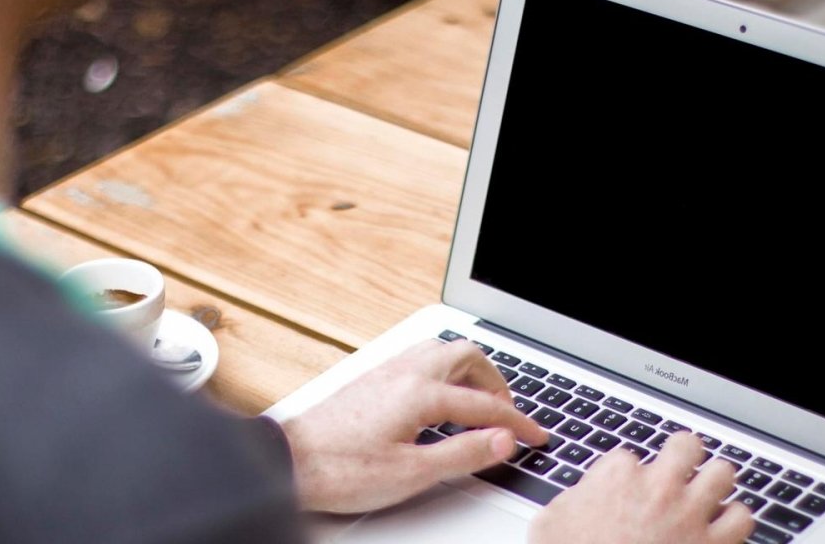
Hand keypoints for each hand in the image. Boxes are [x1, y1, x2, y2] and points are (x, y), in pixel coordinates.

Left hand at [281, 338, 550, 512]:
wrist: (289, 461)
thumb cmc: (341, 469)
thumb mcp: (412, 473)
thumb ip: (463, 453)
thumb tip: (503, 440)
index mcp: (420, 392)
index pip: (484, 404)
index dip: (517, 422)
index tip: (536, 436)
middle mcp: (405, 372)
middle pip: (468, 357)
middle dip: (497, 384)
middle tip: (509, 414)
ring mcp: (386, 370)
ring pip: (443, 351)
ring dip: (470, 372)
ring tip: (480, 402)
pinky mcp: (372, 378)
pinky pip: (421, 358)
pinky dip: (445, 372)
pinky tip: (440, 398)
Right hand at [530, 432, 753, 543]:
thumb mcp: (549, 524)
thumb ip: (570, 500)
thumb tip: (579, 497)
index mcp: (618, 477)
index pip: (628, 456)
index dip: (627, 473)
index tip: (625, 489)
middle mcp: (659, 488)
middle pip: (686, 446)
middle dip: (683, 455)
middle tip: (680, 468)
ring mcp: (690, 515)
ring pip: (723, 473)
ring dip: (715, 482)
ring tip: (708, 492)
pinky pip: (742, 518)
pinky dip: (735, 521)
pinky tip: (724, 527)